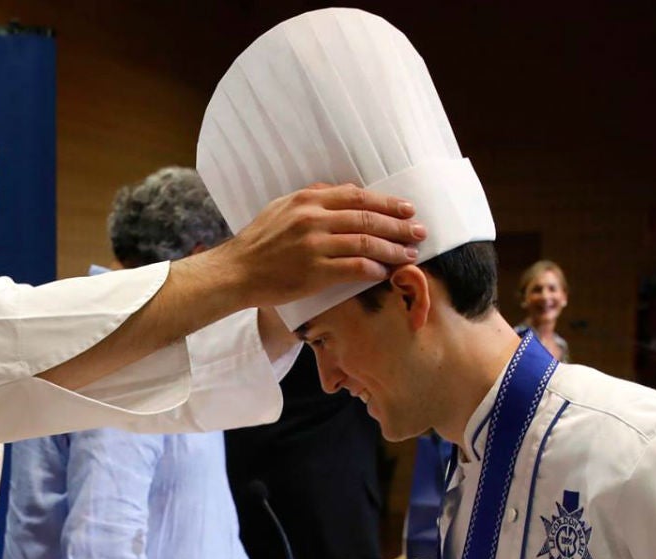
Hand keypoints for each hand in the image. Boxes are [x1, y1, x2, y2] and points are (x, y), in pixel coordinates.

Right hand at [212, 184, 424, 308]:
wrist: (237, 271)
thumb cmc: (258, 241)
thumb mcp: (281, 208)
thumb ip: (312, 197)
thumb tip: (342, 189)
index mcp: (308, 200)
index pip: (357, 197)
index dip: (386, 202)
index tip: (407, 209)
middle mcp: (313, 219)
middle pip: (367, 218)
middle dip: (398, 225)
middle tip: (419, 232)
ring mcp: (314, 246)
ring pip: (366, 243)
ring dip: (393, 249)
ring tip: (410, 254)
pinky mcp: (314, 272)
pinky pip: (354, 268)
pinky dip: (373, 269)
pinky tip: (385, 272)